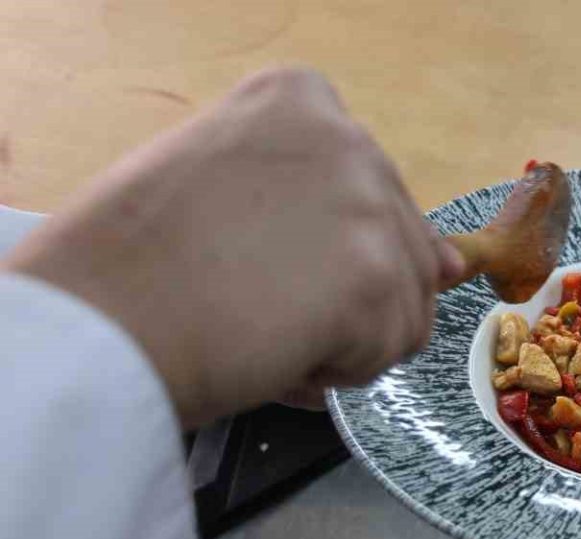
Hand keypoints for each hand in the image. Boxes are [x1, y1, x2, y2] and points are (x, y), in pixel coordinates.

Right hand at [1, 66, 463, 427]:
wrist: (101, 317)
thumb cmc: (137, 261)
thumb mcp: (242, 195)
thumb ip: (343, 211)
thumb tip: (454, 265)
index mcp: (302, 100)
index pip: (371, 194)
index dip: (323, 247)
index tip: (258, 255)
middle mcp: (348, 139)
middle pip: (400, 253)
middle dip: (342, 298)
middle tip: (252, 299)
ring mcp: (367, 207)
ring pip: (405, 311)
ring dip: (341, 340)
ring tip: (258, 323)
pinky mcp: (376, 279)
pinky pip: (388, 353)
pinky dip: (335, 371)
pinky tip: (270, 348)